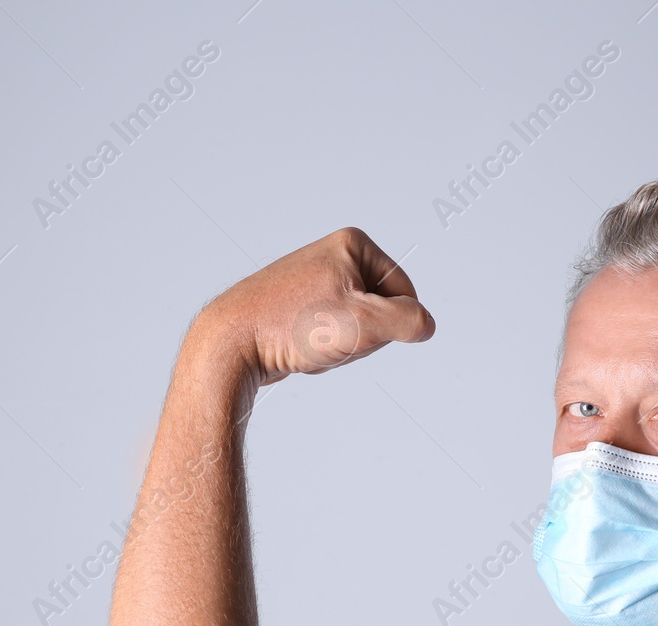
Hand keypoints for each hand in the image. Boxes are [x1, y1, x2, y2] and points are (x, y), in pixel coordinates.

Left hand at [190, 227, 435, 387]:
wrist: (231, 343)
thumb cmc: (292, 326)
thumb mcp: (365, 323)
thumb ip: (409, 322)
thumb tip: (426, 325)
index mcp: (353, 244)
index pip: (405, 293)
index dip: (390, 323)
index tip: (353, 326)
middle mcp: (333, 254)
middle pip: (382, 310)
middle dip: (364, 335)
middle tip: (330, 337)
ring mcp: (314, 280)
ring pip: (357, 326)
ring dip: (344, 346)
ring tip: (312, 343)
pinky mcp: (299, 304)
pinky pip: (333, 334)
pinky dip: (324, 350)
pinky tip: (299, 349)